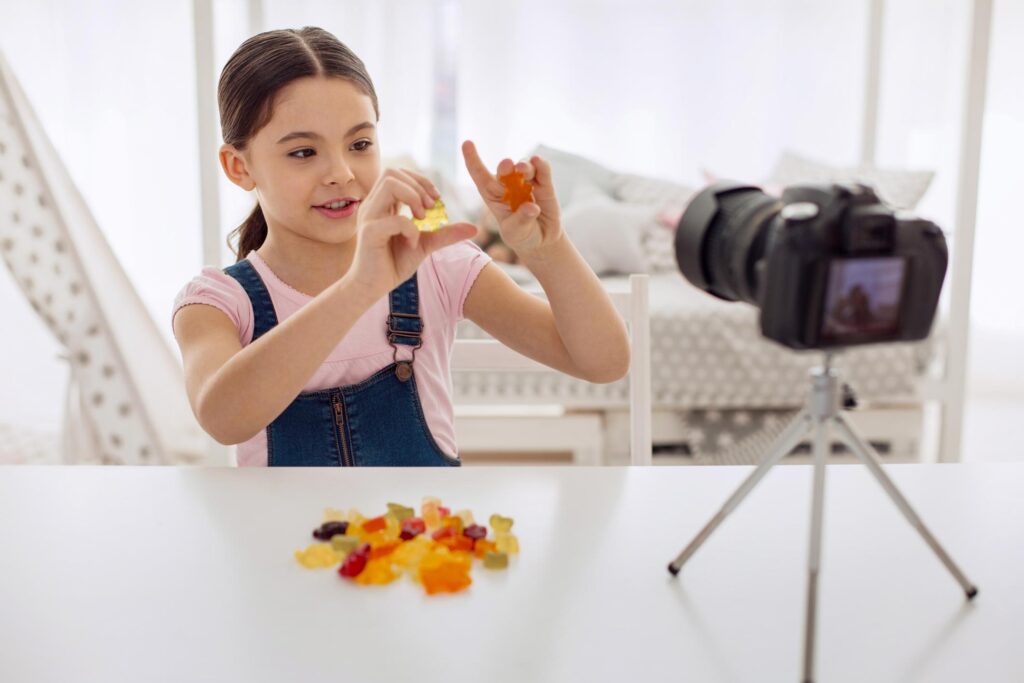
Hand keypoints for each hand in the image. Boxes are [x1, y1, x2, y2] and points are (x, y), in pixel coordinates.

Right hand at [348, 168, 477, 301]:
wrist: (372, 287)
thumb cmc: (394, 264)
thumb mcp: (425, 244)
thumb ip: (445, 233)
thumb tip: (474, 228)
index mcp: (382, 204)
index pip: (399, 174)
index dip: (421, 181)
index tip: (435, 200)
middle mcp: (373, 206)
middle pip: (392, 172)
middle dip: (418, 186)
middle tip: (430, 209)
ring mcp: (369, 217)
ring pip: (390, 184)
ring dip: (413, 198)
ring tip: (422, 220)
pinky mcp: (369, 233)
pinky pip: (396, 219)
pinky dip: (411, 229)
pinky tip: (412, 243)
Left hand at [462, 140, 562, 258]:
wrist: (542, 239)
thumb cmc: (522, 235)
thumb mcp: (516, 232)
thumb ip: (522, 220)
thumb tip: (531, 207)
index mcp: (494, 196)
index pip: (480, 175)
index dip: (473, 159)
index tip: (466, 143)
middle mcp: (509, 185)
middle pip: (504, 170)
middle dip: (505, 166)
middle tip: (507, 166)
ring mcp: (527, 182)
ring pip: (525, 167)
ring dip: (524, 166)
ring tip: (523, 169)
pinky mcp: (545, 184)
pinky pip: (543, 171)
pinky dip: (541, 165)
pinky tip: (539, 162)